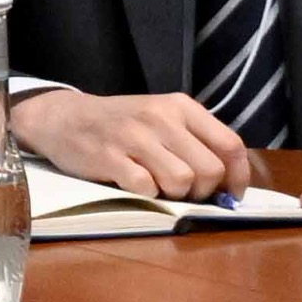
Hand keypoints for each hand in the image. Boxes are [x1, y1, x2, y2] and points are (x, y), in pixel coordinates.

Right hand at [16, 86, 255, 200]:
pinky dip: (147, 195)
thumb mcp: (162, 118)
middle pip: (209, 170)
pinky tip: (136, 185)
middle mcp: (161, 117)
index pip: (230, 145)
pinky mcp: (109, 157)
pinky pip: (146, 188)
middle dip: (204, 191)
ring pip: (182, 181)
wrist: (64, 118)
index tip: (230, 194)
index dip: (237, 177)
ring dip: (175, 195)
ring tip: (159, 187)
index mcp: (181, 106)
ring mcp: (134, 137)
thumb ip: (195, 141)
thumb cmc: (121, 123)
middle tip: (187, 192)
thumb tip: (227, 184)